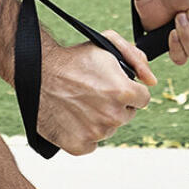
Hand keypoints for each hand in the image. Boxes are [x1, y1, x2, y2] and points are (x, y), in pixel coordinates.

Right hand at [37, 32, 155, 155]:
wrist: (36, 70)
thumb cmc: (72, 57)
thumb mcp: (105, 43)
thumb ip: (135, 57)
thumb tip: (151, 81)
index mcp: (123, 91)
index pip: (142, 98)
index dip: (128, 89)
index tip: (113, 84)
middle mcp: (113, 115)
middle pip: (126, 114)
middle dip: (115, 103)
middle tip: (93, 90)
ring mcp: (96, 133)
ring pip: (108, 128)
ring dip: (99, 117)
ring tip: (79, 100)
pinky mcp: (80, 145)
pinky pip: (92, 142)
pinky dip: (84, 131)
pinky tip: (73, 114)